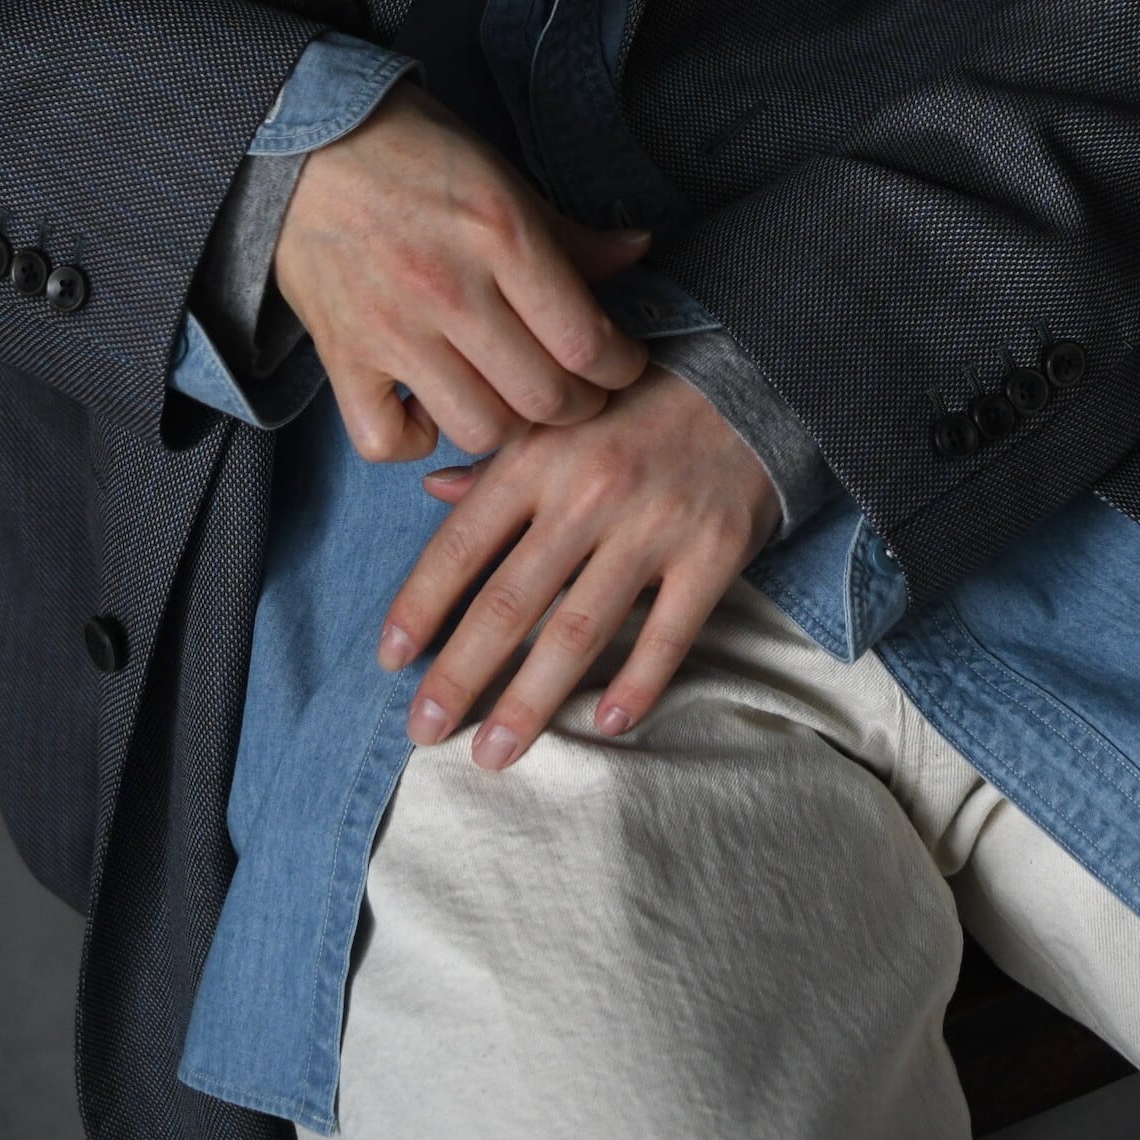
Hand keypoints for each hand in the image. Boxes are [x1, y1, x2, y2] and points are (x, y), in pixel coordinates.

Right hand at [273, 78, 652, 462]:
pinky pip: (386, 441)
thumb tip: (639, 253)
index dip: (620, 368)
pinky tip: (428, 408)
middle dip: (578, 406)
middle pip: (543, 398)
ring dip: (505, 425)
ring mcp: (392, 330)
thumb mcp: (502, 176)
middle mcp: (449, 290)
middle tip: (578, 390)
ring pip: (478, 429)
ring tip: (508, 399)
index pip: (585, 341)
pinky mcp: (342, 357)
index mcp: (501, 236)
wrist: (300, 143)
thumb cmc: (411, 152)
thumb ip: (569, 232)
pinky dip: (414, 440)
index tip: (621, 365)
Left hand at [376, 364, 781, 767]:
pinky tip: (607, 725)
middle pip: (509, 602)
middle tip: (424, 731)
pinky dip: (639, 682)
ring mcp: (652, 527)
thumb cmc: (634, 406)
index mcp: (537, 457)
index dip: (419, 605)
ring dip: (531, 701)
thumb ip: (496, 461)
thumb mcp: (555, 415)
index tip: (390, 661)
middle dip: (460, 674)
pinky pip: (670, 632)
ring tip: (494, 754)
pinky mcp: (712, 553)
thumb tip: (431, 491)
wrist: (749, 384)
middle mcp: (587, 493)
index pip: (461, 544)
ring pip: (579, 631)